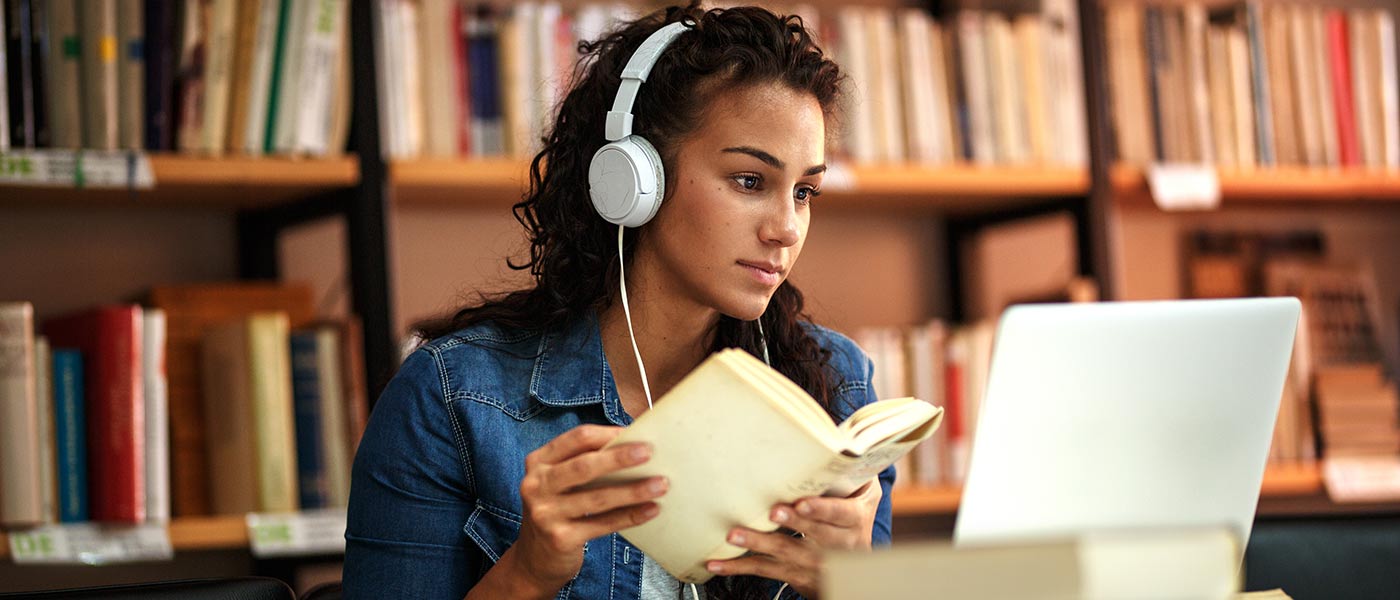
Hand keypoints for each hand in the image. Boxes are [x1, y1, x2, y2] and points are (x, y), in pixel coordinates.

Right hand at [502, 425, 667, 595]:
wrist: (535, 559)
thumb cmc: (558, 509)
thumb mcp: (560, 482)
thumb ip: (585, 463)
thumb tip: (634, 446)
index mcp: (539, 461)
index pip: (577, 439)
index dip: (608, 434)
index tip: (637, 433)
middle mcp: (536, 485)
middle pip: (584, 465)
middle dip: (619, 458)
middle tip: (649, 452)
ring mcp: (545, 513)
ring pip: (597, 497)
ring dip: (633, 490)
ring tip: (660, 484)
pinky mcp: (560, 539)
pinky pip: (602, 524)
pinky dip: (630, 516)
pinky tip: (651, 510)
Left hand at [705, 478, 882, 598]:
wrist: (858, 572)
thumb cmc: (854, 519)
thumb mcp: (865, 496)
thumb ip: (855, 471)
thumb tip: (840, 437)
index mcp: (854, 520)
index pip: (839, 513)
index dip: (821, 509)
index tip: (802, 503)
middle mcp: (837, 544)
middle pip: (813, 533)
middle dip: (791, 522)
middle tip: (771, 512)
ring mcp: (815, 562)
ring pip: (785, 552)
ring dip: (758, 543)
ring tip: (734, 535)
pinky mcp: (795, 574)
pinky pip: (766, 570)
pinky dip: (739, 567)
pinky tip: (718, 564)